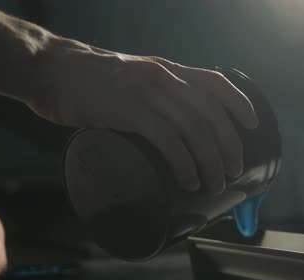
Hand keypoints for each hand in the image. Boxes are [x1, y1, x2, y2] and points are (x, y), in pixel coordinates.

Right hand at [28, 39, 257, 193]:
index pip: (215, 82)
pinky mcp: (129, 111)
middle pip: (211, 114)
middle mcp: (165, 78)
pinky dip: (184, 164)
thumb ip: (154, 96)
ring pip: (195, 130)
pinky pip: (168, 140)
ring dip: (211, 162)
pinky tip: (188, 181)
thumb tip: (172, 128)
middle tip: (232, 171)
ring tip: (214, 184)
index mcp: (168, 71)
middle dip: (229, 146)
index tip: (251, 125)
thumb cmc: (91, 82)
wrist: (51, 71)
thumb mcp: (132, 78)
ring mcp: (148, 94)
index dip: (239, 104)